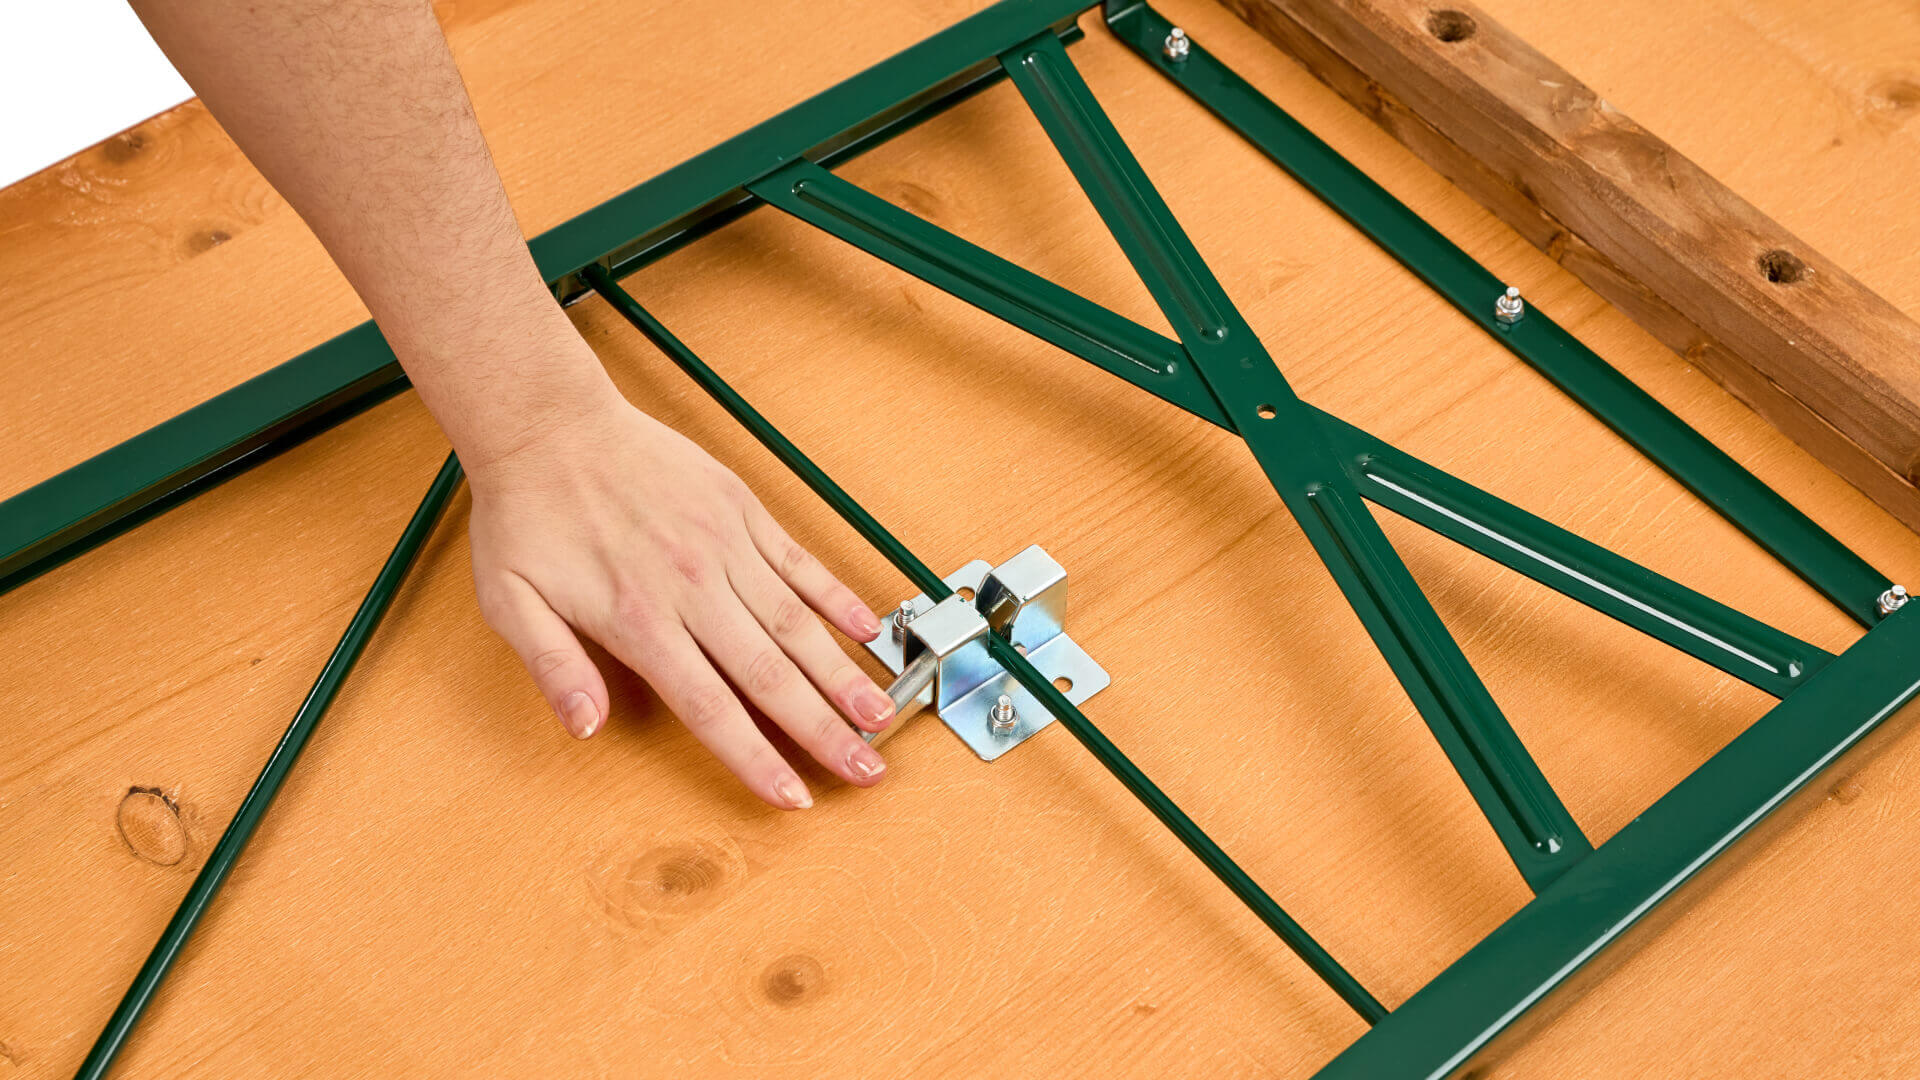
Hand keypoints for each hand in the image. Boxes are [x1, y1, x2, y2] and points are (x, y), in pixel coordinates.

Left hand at [464, 385, 896, 808]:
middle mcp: (692, 588)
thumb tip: (586, 728)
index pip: (710, 707)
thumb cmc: (527, 514)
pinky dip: (837, 597)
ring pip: (796, 624)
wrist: (549, 423)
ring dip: (843, 675)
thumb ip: (552, 668)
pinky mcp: (740, 509)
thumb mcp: (509, 602)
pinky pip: (799, 562)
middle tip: (865, 771)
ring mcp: (723, 546)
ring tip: (880, 715)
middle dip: (824, 731)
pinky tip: (867, 629)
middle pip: (770, 675)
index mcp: (638, 620)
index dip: (756, 757)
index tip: (794, 796)